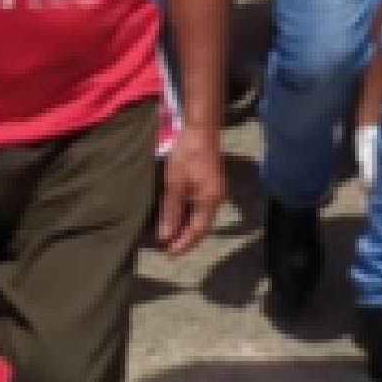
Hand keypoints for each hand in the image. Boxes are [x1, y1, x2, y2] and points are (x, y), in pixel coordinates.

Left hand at [154, 124, 226, 256]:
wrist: (199, 127)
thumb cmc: (186, 155)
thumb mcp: (175, 184)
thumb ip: (171, 211)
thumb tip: (166, 237)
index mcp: (210, 201)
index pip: (198, 232)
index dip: (183, 245)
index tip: (168, 254)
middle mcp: (216, 199)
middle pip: (201, 226)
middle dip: (184, 239)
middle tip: (166, 248)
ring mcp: (214, 190)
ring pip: (200, 216)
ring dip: (186, 227)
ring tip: (168, 236)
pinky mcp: (208, 182)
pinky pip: (199, 206)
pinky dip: (187, 215)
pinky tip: (176, 215)